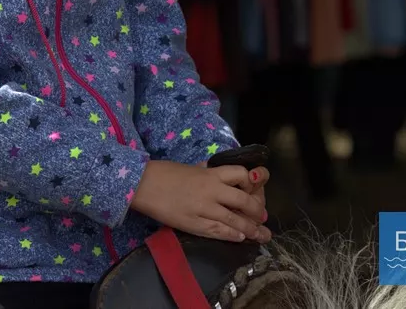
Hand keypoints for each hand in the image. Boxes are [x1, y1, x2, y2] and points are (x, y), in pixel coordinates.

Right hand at [130, 160, 271, 243]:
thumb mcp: (190, 167)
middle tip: (262, 217)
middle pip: (244, 201)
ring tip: (260, 235)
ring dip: (251, 229)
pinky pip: (220, 231)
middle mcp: (212, 191)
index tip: (255, 190)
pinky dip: (233, 235)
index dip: (252, 183)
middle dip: (257, 211)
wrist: (143, 185)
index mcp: (210, 174)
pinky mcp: (195, 224)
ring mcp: (205, 209)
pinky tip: (240, 238)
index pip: (241, 175)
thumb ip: (206, 172)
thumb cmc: (164, 173)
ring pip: (236, 221)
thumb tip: (219, 174)